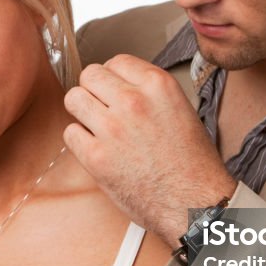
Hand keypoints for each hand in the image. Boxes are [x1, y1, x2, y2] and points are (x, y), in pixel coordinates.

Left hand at [63, 54, 236, 246]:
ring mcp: (112, 129)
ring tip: (96, 126)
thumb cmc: (193, 163)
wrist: (195, 204)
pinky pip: (70, 133)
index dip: (113, 76)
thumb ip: (150, 92)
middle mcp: (134, 102)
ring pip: (73, 99)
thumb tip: (121, 84)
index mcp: (158, 86)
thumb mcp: (182, 109)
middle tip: (101, 106)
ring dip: (82, 112)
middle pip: (89, 74)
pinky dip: (80, 140)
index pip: (116, 61)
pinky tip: (97, 148)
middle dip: (93, 89)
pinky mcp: (96, 158)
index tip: (114, 89)